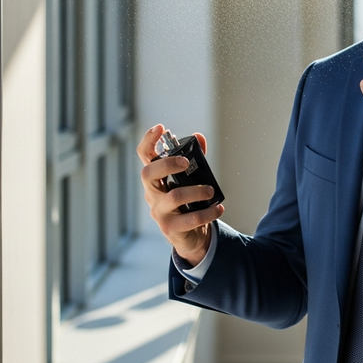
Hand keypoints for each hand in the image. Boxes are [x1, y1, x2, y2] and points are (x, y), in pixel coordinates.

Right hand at [137, 124, 223, 265]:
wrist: (189, 235)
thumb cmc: (188, 202)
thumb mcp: (191, 179)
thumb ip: (196, 158)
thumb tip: (199, 137)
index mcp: (156, 178)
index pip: (144, 156)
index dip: (148, 141)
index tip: (160, 127)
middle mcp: (152, 193)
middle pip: (148, 174)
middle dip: (167, 164)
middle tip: (186, 163)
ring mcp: (159, 211)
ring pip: (173, 197)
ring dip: (196, 191)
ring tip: (210, 191)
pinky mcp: (170, 228)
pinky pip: (190, 219)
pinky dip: (207, 213)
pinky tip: (218, 209)